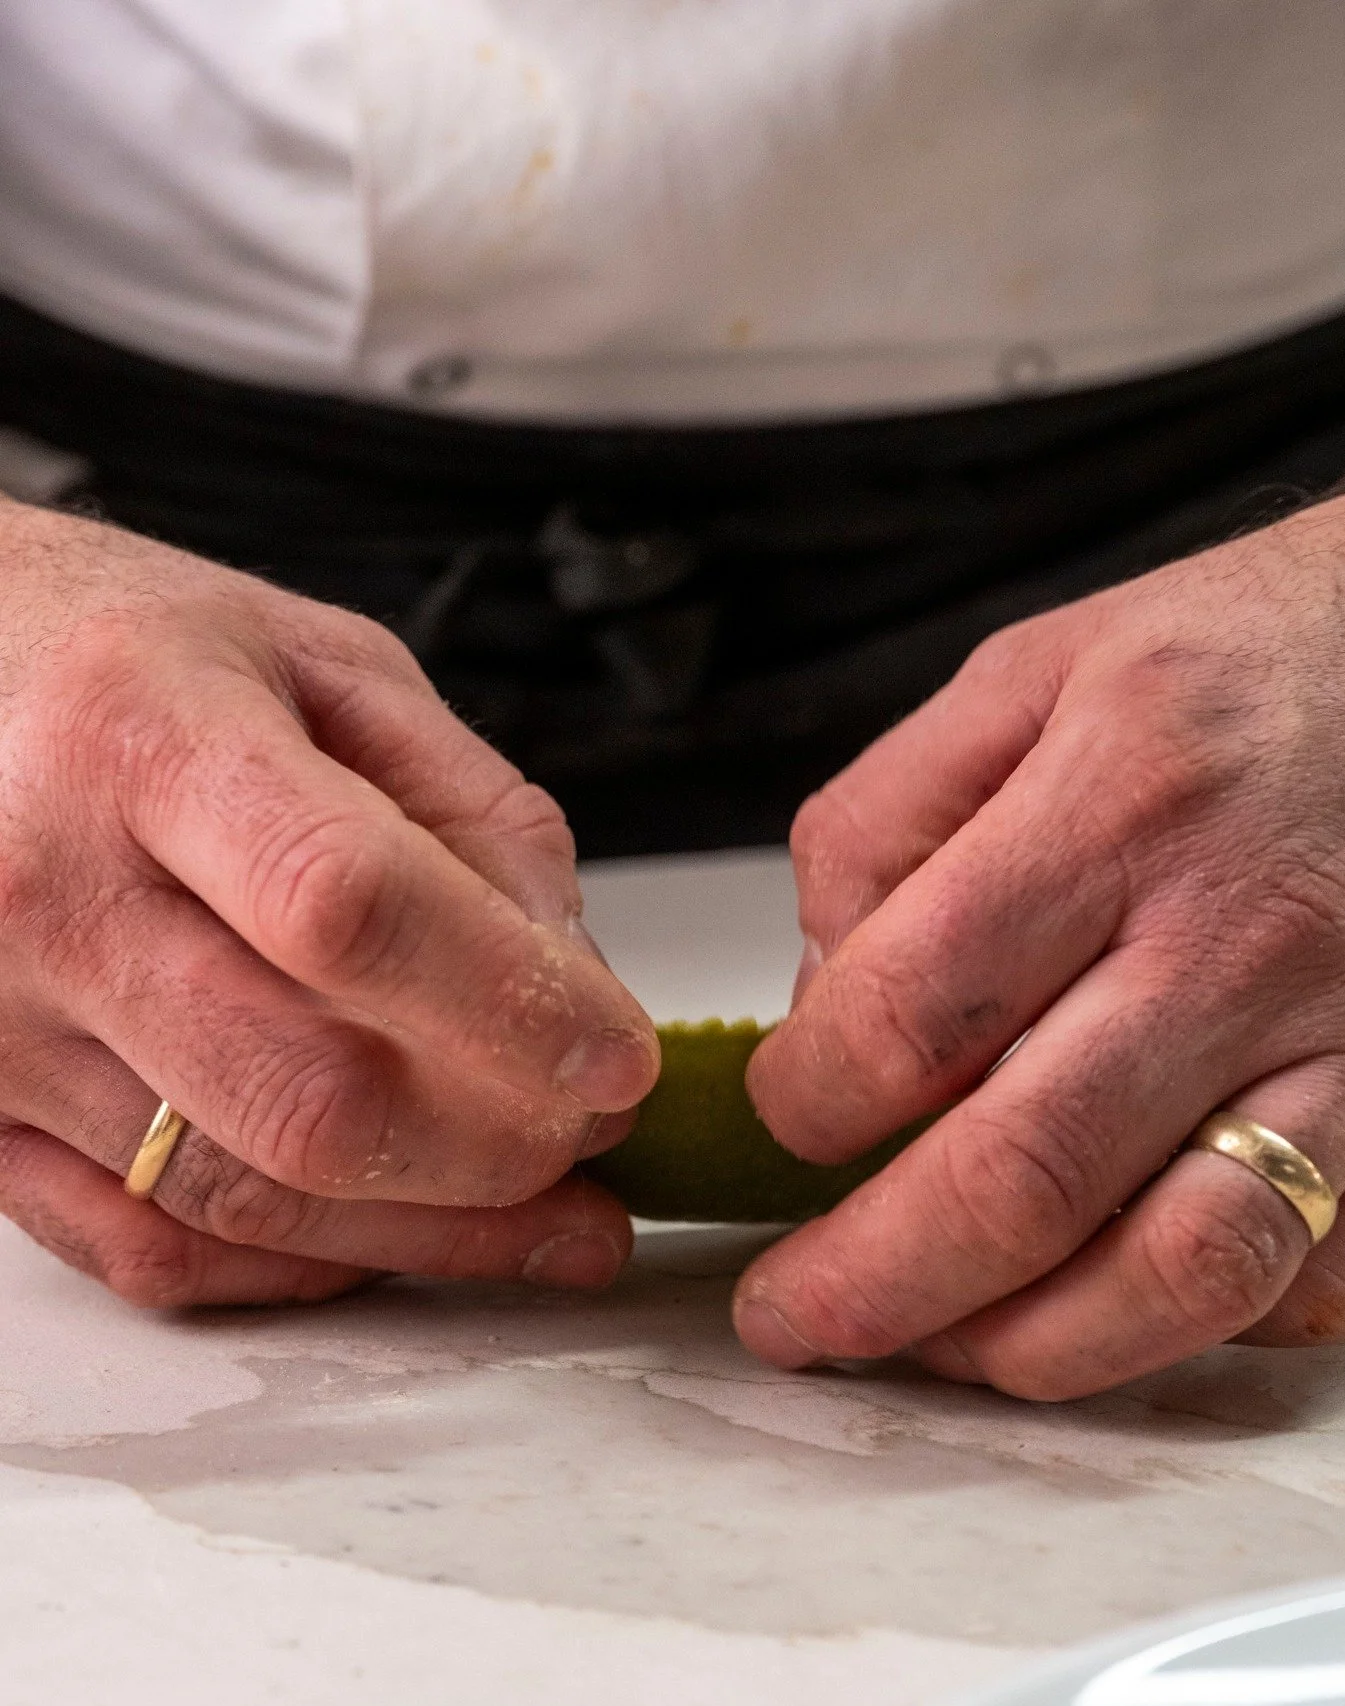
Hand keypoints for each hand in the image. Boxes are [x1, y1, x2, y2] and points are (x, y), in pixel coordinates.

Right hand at [0, 497, 658, 1304]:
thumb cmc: (131, 659)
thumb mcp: (327, 666)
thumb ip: (469, 810)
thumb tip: (570, 980)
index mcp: (150, 741)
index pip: (350, 905)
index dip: (509, 1002)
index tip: (617, 1055)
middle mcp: (47, 892)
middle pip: (306, 1092)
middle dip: (496, 1147)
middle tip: (590, 1131)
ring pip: (243, 1198)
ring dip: (430, 1231)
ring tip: (549, 1214)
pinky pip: (149, 1248)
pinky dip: (303, 1264)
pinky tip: (398, 1229)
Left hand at [734, 486, 1344, 1397]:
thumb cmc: (1226, 660)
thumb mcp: (1021, 675)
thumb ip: (884, 827)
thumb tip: (817, 998)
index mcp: (1113, 803)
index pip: (916, 1009)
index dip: (810, 1099)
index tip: (784, 1111)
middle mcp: (1234, 933)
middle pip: (1029, 1171)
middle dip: (877, 1280)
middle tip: (790, 1314)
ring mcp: (1343, 1034)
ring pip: (1183, 1262)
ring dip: (1031, 1345)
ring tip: (935, 1347)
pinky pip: (1308, 1269)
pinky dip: (1194, 1325)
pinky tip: (1104, 1307)